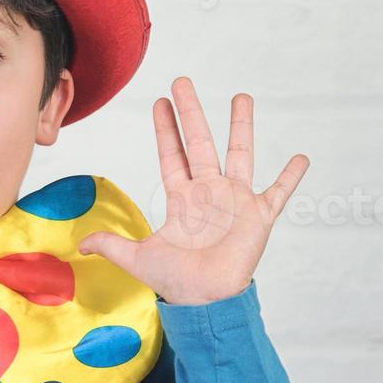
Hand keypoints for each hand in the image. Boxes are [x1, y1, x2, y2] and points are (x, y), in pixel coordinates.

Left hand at [78, 77, 307, 305]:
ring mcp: (236, 201)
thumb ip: (112, 245)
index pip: (172, 154)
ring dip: (241, 126)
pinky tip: (301, 157)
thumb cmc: (175, 281)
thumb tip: (81, 243)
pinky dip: (291, 177)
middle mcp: (209, 192)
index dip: (166, 129)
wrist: (206, 301)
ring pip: (240, 154)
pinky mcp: (258, 216)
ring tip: (242, 97)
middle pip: (200, 142)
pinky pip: (278, 192)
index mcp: (182, 198)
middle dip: (192, 112)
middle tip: (183, 81)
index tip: (161, 102)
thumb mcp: (138, 258)